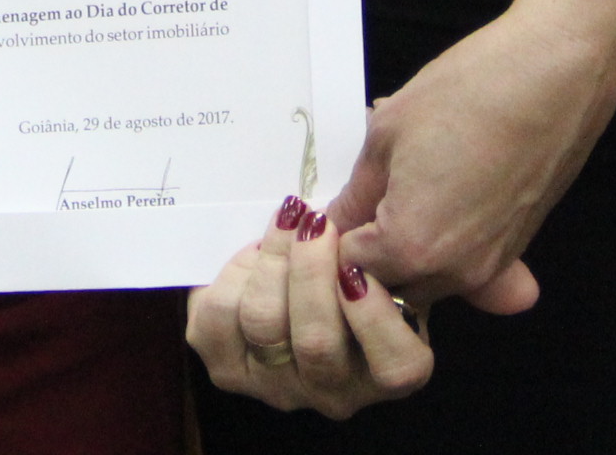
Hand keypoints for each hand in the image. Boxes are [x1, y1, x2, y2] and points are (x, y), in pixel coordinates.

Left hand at [187, 194, 433, 415]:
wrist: (294, 277)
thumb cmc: (350, 267)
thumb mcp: (380, 259)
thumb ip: (378, 250)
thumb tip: (352, 227)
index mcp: (389, 372)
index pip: (396, 367)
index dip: (374, 317)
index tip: (356, 266)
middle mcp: (335, 393)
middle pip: (316, 342)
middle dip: (311, 270)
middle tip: (314, 223)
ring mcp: (277, 387)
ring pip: (264, 322)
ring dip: (273, 260)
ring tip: (287, 222)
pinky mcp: (227, 368)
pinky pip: (219, 316)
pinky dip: (234, 272)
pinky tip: (255, 253)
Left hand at [329, 2, 615, 310]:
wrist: (556, 73)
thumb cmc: (471, 91)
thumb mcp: (387, 134)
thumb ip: (358, 192)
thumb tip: (339, 219)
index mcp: (413, 247)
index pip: (349, 270)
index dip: (331, 240)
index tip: (325, 211)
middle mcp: (456, 271)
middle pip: (390, 285)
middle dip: (366, 252)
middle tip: (355, 200)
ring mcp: (492, 264)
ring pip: (429, 281)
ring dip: (403, 252)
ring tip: (394, 191)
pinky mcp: (517, 246)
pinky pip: (464, 265)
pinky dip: (441, 244)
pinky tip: (434, 191)